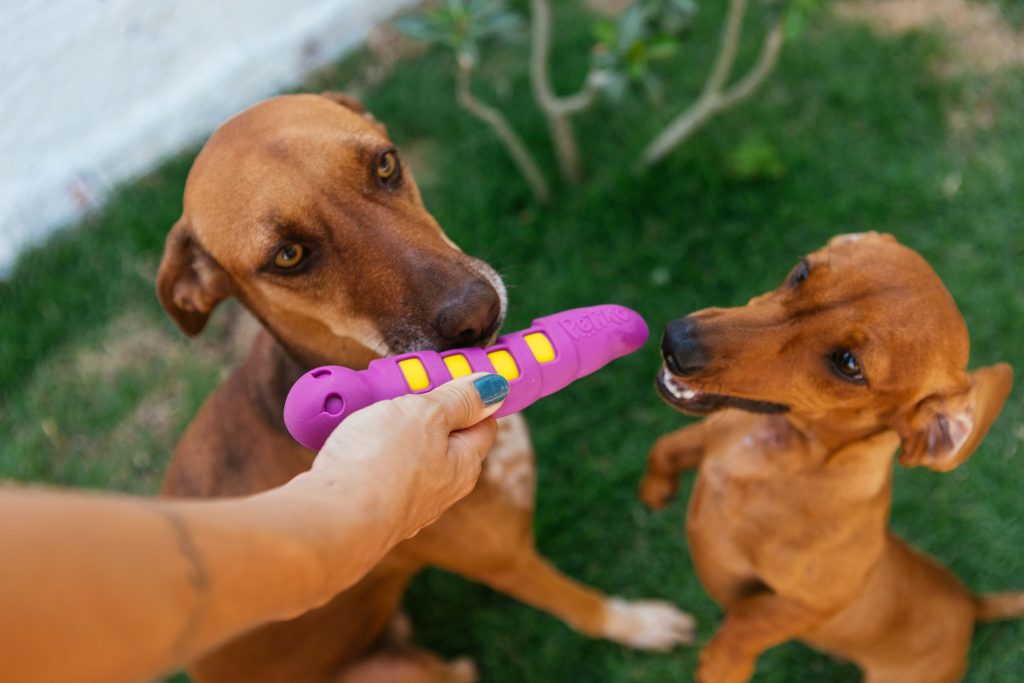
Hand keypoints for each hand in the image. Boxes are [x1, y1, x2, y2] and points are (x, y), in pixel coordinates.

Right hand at [312, 372, 508, 542]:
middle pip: (441, 436)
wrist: (331, 517)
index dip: (473, 396)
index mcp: (464, 465)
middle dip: (423, 408)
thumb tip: (494, 389)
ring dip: (388, 425)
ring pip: (404, 450)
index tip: (454, 375)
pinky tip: (349, 437)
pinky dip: (364, 446)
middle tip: (403, 385)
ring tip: (368, 406)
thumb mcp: (428, 414)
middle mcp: (439, 487)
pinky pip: (373, 464)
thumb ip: (459, 400)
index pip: (483, 424)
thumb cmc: (383, 465)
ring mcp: (402, 498)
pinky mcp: (368, 503)